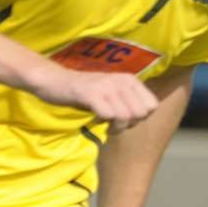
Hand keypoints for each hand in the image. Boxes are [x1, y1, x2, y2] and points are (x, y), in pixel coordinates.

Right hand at [30, 66, 159, 129]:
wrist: (55, 81)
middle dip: (128, 125)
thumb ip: (130, 102)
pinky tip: (96, 120)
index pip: (152, 106)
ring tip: (105, 124)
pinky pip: (108, 115)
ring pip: (125, 117)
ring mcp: (106, 86)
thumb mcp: (113, 93)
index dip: (140, 118)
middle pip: (140, 114)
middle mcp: (121, 80)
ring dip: (115, 127)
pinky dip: (103, 123)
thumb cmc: (87, 92)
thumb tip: (145, 116)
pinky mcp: (91, 94)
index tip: (125, 118)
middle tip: (113, 123)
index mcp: (130, 80)